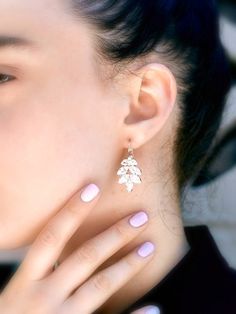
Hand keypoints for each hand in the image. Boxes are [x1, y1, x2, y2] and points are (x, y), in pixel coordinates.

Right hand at [0, 182, 154, 313]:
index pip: (51, 237)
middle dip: (115, 235)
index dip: (72, 211)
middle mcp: (44, 297)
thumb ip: (38, 270)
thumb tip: (56, 240)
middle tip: (141, 216)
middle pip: (86, 257)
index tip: (93, 187)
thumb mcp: (16, 291)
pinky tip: (155, 307)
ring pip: (101, 285)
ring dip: (129, 264)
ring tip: (150, 247)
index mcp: (26, 281)